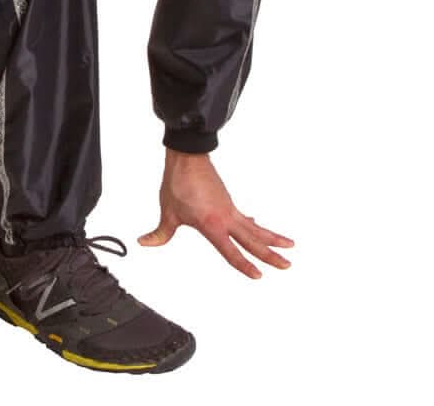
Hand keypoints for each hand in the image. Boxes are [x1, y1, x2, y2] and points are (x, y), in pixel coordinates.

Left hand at [138, 149, 293, 278]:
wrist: (187, 158)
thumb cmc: (177, 184)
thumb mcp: (168, 212)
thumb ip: (159, 233)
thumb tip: (144, 242)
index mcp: (212, 225)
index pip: (231, 251)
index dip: (244, 265)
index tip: (259, 275)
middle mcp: (226, 218)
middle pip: (253, 240)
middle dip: (271, 254)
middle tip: (288, 265)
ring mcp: (229, 209)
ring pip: (255, 228)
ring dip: (272, 238)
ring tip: (289, 245)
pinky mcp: (227, 201)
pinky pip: (245, 217)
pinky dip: (254, 224)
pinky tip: (256, 225)